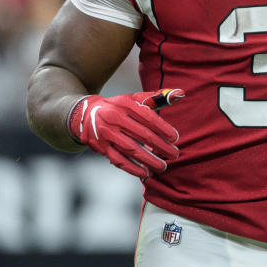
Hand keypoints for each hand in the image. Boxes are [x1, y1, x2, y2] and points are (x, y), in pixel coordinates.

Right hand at [69, 89, 184, 178]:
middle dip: (160, 146)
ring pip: (131, 149)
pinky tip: (145, 173)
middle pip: (142, 135)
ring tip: (163, 166)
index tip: (175, 138)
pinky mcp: (101, 147)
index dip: (163, 129)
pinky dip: (132, 168)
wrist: (86, 114)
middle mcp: (115, 118)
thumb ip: (157, 97)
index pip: (148, 117)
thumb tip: (180, 93)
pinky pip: (118, 160)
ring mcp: (107, 133)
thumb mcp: (134, 99)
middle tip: (174, 154)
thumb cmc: (118, 107)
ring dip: (149, 160)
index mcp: (126, 104)